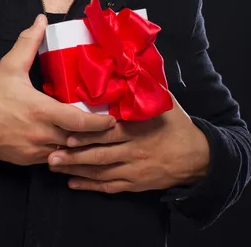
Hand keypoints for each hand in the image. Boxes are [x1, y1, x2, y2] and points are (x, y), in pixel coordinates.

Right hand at [0, 14, 115, 165]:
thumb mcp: (9, 65)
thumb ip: (28, 42)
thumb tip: (40, 20)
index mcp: (41, 110)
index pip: (79, 122)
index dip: (98, 123)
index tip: (112, 119)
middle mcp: (41, 134)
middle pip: (78, 141)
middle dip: (95, 137)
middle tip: (110, 130)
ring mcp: (35, 151)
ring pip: (67, 154)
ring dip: (80, 147)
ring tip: (94, 139)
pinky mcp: (27, 161)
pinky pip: (53, 160)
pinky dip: (64, 154)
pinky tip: (69, 145)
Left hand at [48, 94, 209, 192]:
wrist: (198, 157)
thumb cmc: (177, 125)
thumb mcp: (164, 103)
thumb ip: (142, 88)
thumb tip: (127, 65)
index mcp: (139, 130)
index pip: (110, 133)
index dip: (89, 135)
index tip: (68, 133)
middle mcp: (134, 151)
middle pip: (101, 155)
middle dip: (75, 156)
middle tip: (51, 154)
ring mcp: (134, 170)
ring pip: (102, 172)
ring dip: (77, 171)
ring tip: (55, 166)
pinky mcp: (136, 184)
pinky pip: (110, 186)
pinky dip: (91, 186)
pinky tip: (73, 183)